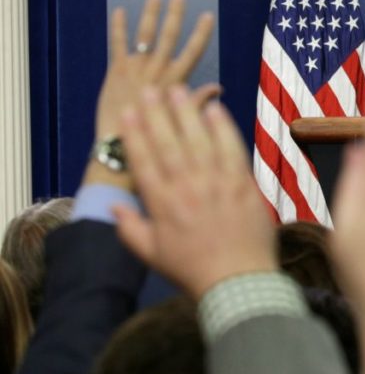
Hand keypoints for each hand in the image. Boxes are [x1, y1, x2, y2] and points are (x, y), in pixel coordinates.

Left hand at [88, 0, 214, 187]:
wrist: (121, 145)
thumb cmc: (155, 136)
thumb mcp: (181, 117)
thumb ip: (198, 98)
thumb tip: (219, 89)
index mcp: (174, 81)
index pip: (192, 51)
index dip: (201, 33)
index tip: (208, 16)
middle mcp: (157, 71)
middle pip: (169, 37)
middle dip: (175, 15)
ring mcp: (135, 69)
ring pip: (145, 36)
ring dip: (150, 15)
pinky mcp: (116, 72)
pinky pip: (117, 45)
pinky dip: (118, 28)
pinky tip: (120, 11)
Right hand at [112, 85, 275, 299]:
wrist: (238, 282)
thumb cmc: (194, 271)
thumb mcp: (152, 255)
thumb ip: (130, 229)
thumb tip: (112, 207)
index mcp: (162, 205)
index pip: (144, 162)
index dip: (135, 135)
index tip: (128, 112)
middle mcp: (187, 189)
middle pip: (169, 144)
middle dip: (158, 114)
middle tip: (150, 90)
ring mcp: (217, 185)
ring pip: (199, 141)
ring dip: (188, 113)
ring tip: (179, 91)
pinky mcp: (243, 185)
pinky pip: (232, 150)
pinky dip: (223, 128)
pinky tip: (215, 109)